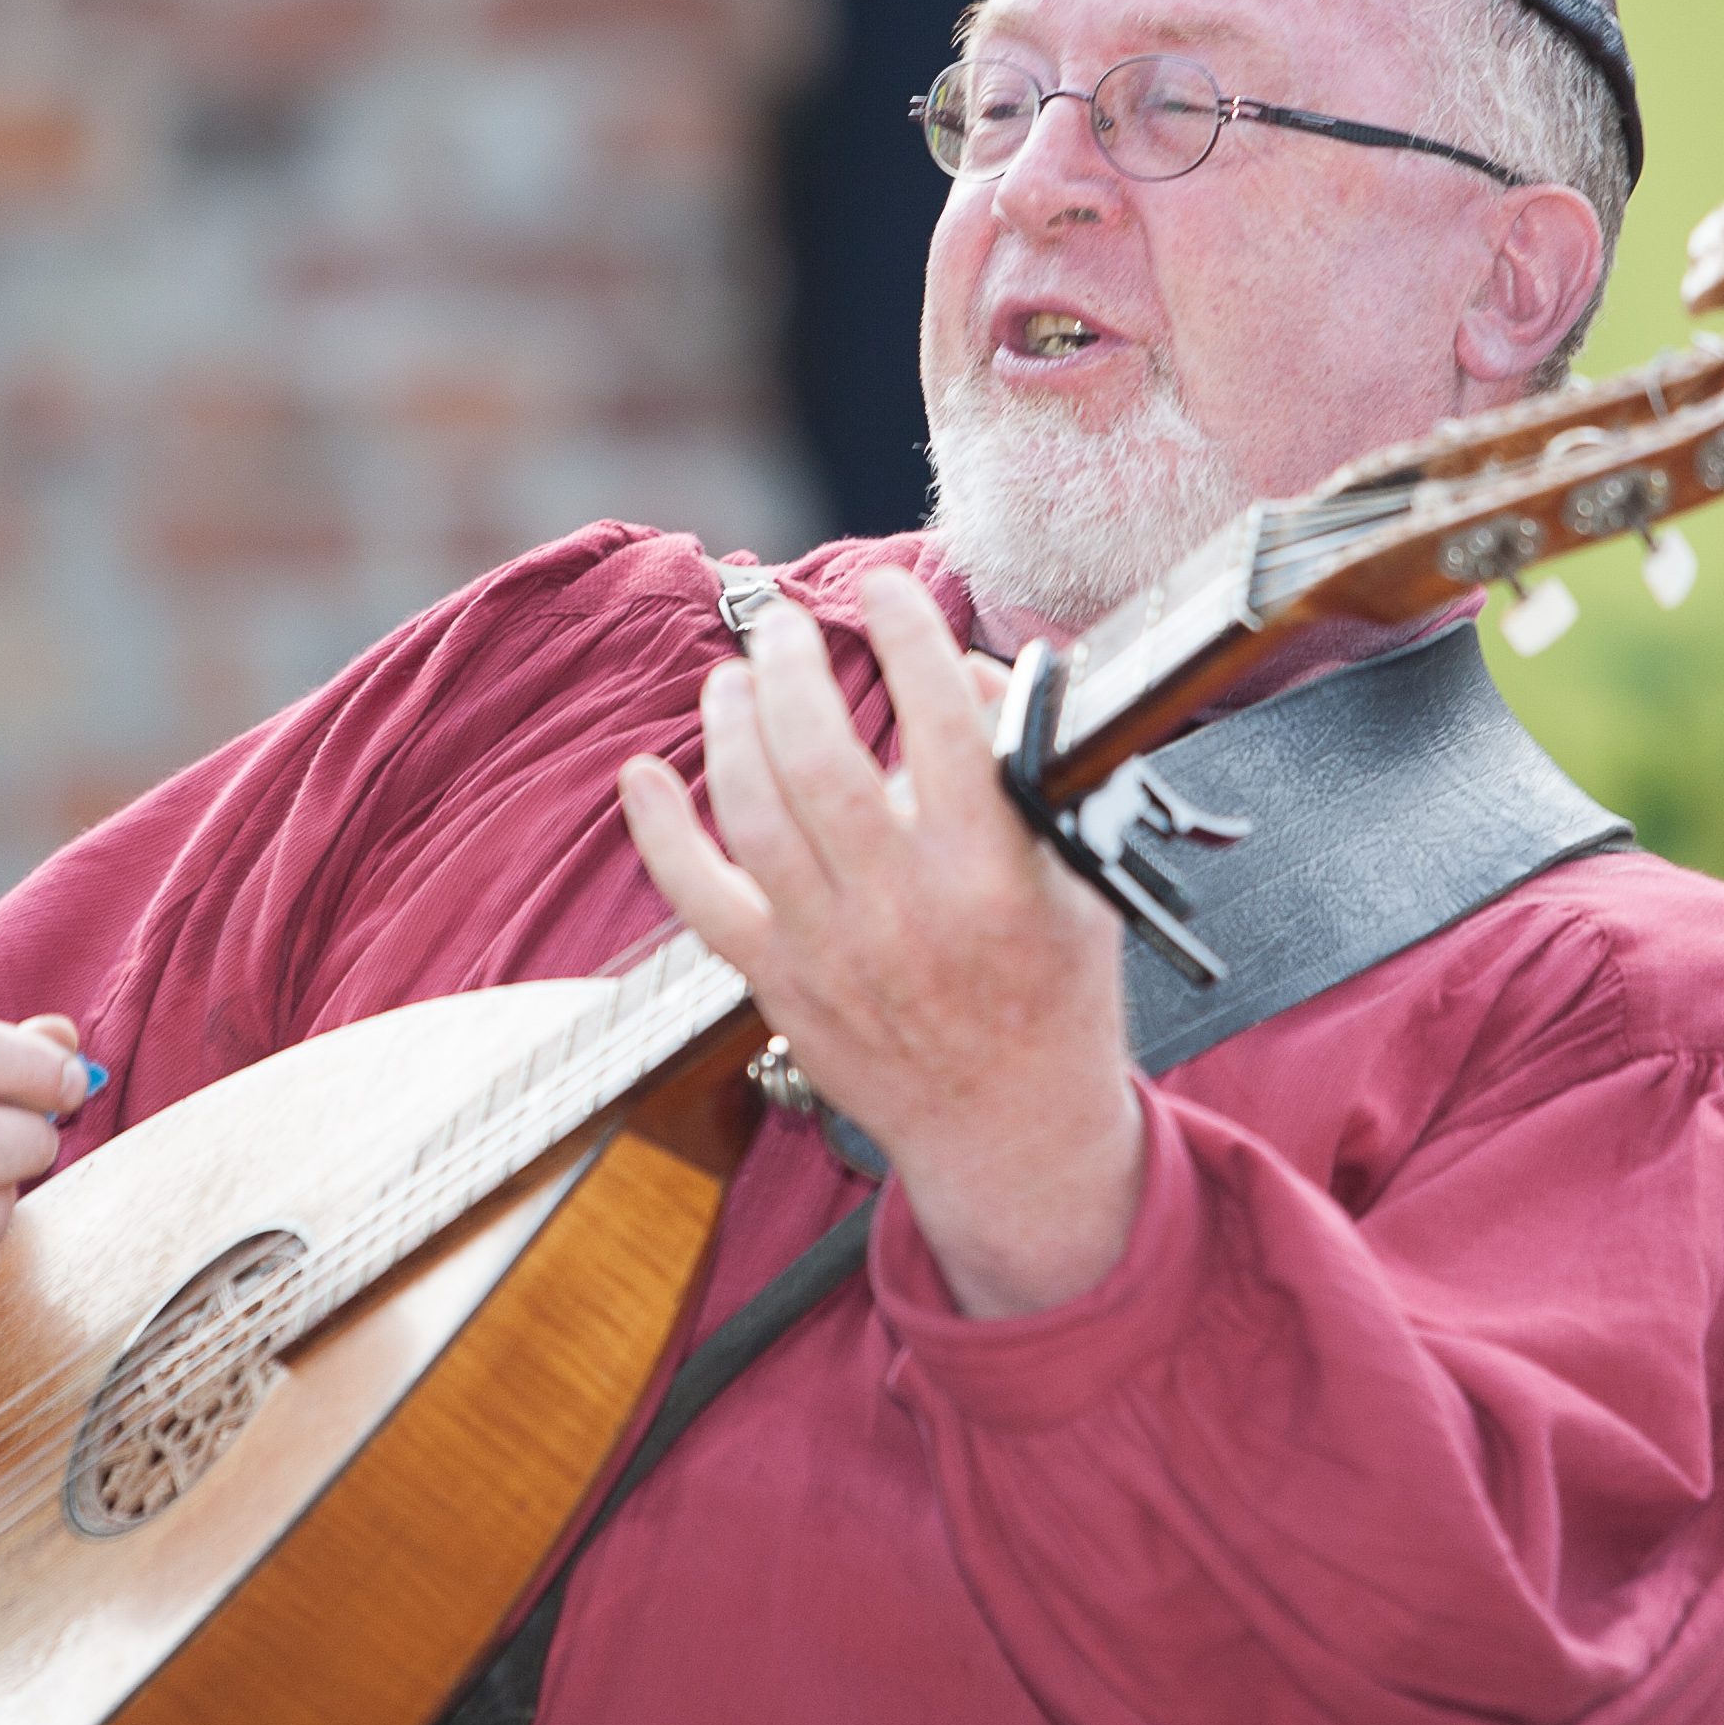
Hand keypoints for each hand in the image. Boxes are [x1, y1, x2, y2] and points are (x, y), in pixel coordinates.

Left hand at [616, 564, 1141, 1316]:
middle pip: (821, 757)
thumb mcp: (1080, 871)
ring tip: (734, 677)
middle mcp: (905, 908)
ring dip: (731, 727)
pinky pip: (698, 898)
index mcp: (994, 873)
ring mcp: (831, 949)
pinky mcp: (778, 982)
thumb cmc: (1054, 992)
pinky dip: (660, 832)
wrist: (1012, 1133)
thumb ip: (1027, 767)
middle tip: (782, 622)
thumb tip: (960, 670)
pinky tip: (644, 773)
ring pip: (753, 811)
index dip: (906, 637)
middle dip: (790, 668)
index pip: (941, 723)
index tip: (887, 591)